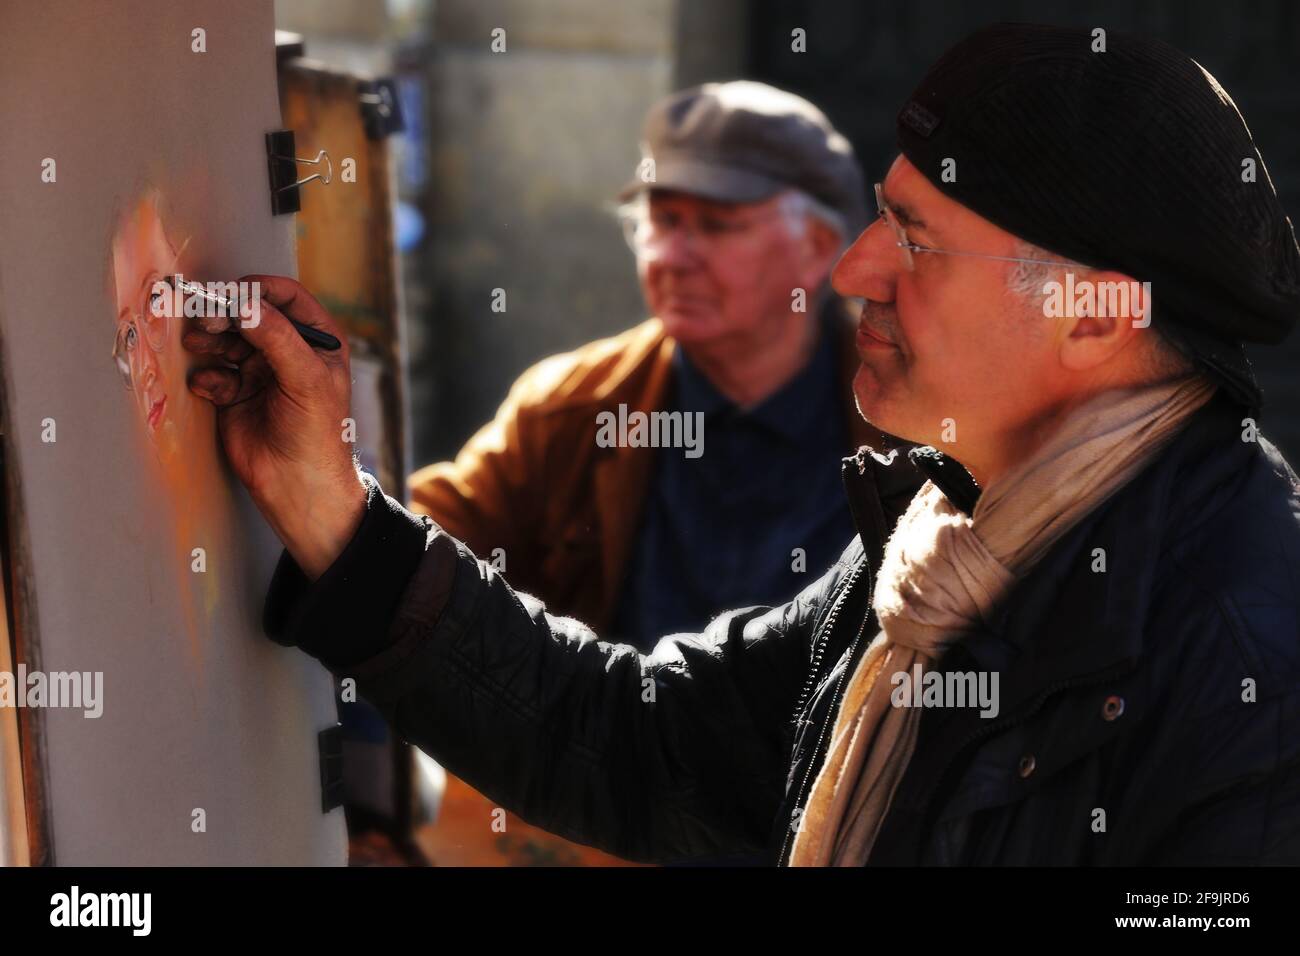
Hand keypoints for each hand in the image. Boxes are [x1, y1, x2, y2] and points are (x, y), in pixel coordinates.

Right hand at [184, 274, 365, 578]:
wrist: (299, 486)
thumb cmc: (318, 435)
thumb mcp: (307, 380)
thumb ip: (278, 339)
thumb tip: (248, 304)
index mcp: (317, 341)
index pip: (285, 298)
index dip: (258, 291)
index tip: (232, 295)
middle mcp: (288, 351)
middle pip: (249, 315)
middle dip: (225, 315)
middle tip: (204, 317)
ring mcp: (261, 372)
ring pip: (227, 341)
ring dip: (209, 340)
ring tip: (198, 343)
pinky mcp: (236, 394)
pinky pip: (214, 372)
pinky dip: (206, 375)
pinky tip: (208, 385)